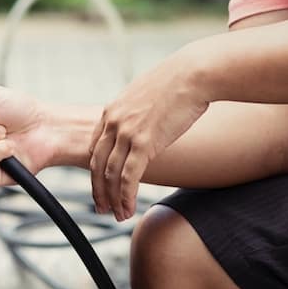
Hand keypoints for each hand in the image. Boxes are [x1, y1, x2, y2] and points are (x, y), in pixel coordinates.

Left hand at [89, 51, 209, 220]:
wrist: (193, 73)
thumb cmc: (177, 83)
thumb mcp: (146, 97)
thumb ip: (136, 114)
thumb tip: (143, 126)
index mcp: (111, 112)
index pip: (94, 148)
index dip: (96, 171)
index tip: (100, 185)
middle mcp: (113, 123)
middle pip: (97, 165)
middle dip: (98, 190)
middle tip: (101, 207)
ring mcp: (127, 133)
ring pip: (111, 175)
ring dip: (113, 199)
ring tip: (117, 215)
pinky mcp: (144, 142)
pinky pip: (129, 177)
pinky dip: (126, 197)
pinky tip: (129, 210)